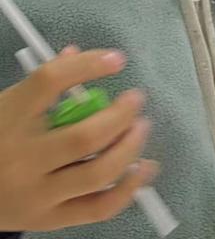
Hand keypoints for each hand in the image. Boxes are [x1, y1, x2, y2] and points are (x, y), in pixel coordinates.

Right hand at [0, 47, 157, 230]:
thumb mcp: (6, 108)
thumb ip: (40, 84)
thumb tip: (74, 54)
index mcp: (9, 119)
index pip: (50, 82)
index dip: (87, 65)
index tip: (116, 60)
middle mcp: (22, 158)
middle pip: (86, 136)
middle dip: (122, 115)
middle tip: (136, 101)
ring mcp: (36, 193)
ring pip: (98, 172)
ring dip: (130, 148)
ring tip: (141, 129)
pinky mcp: (49, 219)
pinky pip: (98, 208)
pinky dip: (128, 188)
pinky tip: (142, 168)